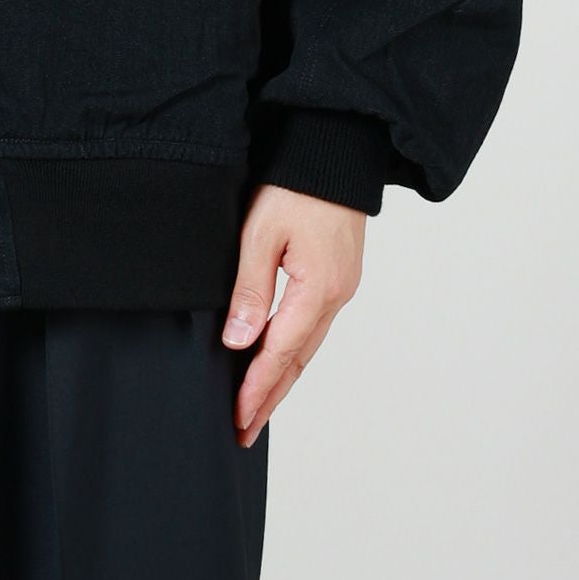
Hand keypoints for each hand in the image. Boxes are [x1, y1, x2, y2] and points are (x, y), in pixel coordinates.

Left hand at [221, 184, 365, 446]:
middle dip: (270, 397)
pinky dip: (294, 350)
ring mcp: (341, 286)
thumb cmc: (295, 183)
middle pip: (299, 359)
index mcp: (318, 288)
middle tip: (244, 431)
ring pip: (308, 345)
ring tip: (257, 406)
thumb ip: (250, 288)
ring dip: (283, 378)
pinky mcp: (338, 275)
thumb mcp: (260, 231)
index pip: (281, 352)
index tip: (237, 418)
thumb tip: (238, 341)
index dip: (257, 388)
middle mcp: (336, 294)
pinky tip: (278, 360)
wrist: (334, 149)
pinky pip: (313, 325)